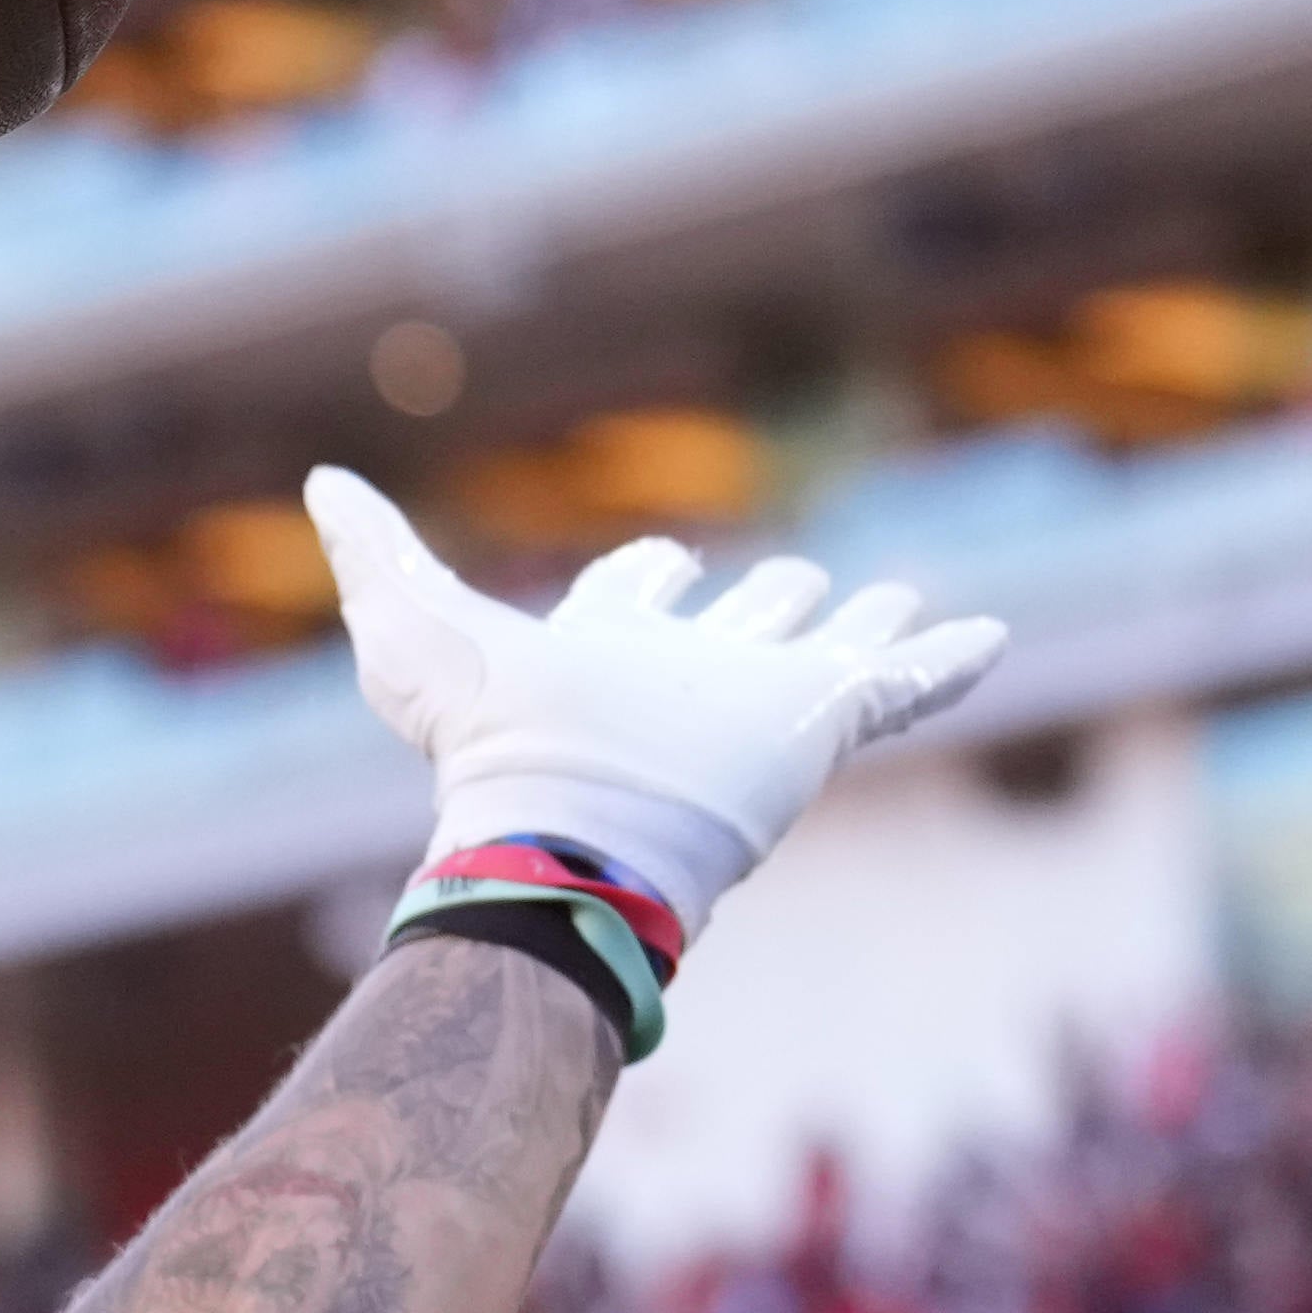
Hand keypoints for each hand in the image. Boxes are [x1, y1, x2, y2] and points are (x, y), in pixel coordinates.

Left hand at [300, 464, 1009, 950]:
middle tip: (804, 582)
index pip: (635, 598)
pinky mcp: (819, 723)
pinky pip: (899, 685)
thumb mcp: (410, 627)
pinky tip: (990, 637)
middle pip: (739, 624)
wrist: (573, 832)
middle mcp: (685, 676)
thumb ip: (372, 551)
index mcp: (604, 650)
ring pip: (823, 648)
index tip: (664, 559)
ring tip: (898, 598)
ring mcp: (756, 702)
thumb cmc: (490, 740)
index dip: (647, 578)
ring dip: (862, 623)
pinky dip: (946, 662)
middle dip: (765, 603)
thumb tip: (321, 480)